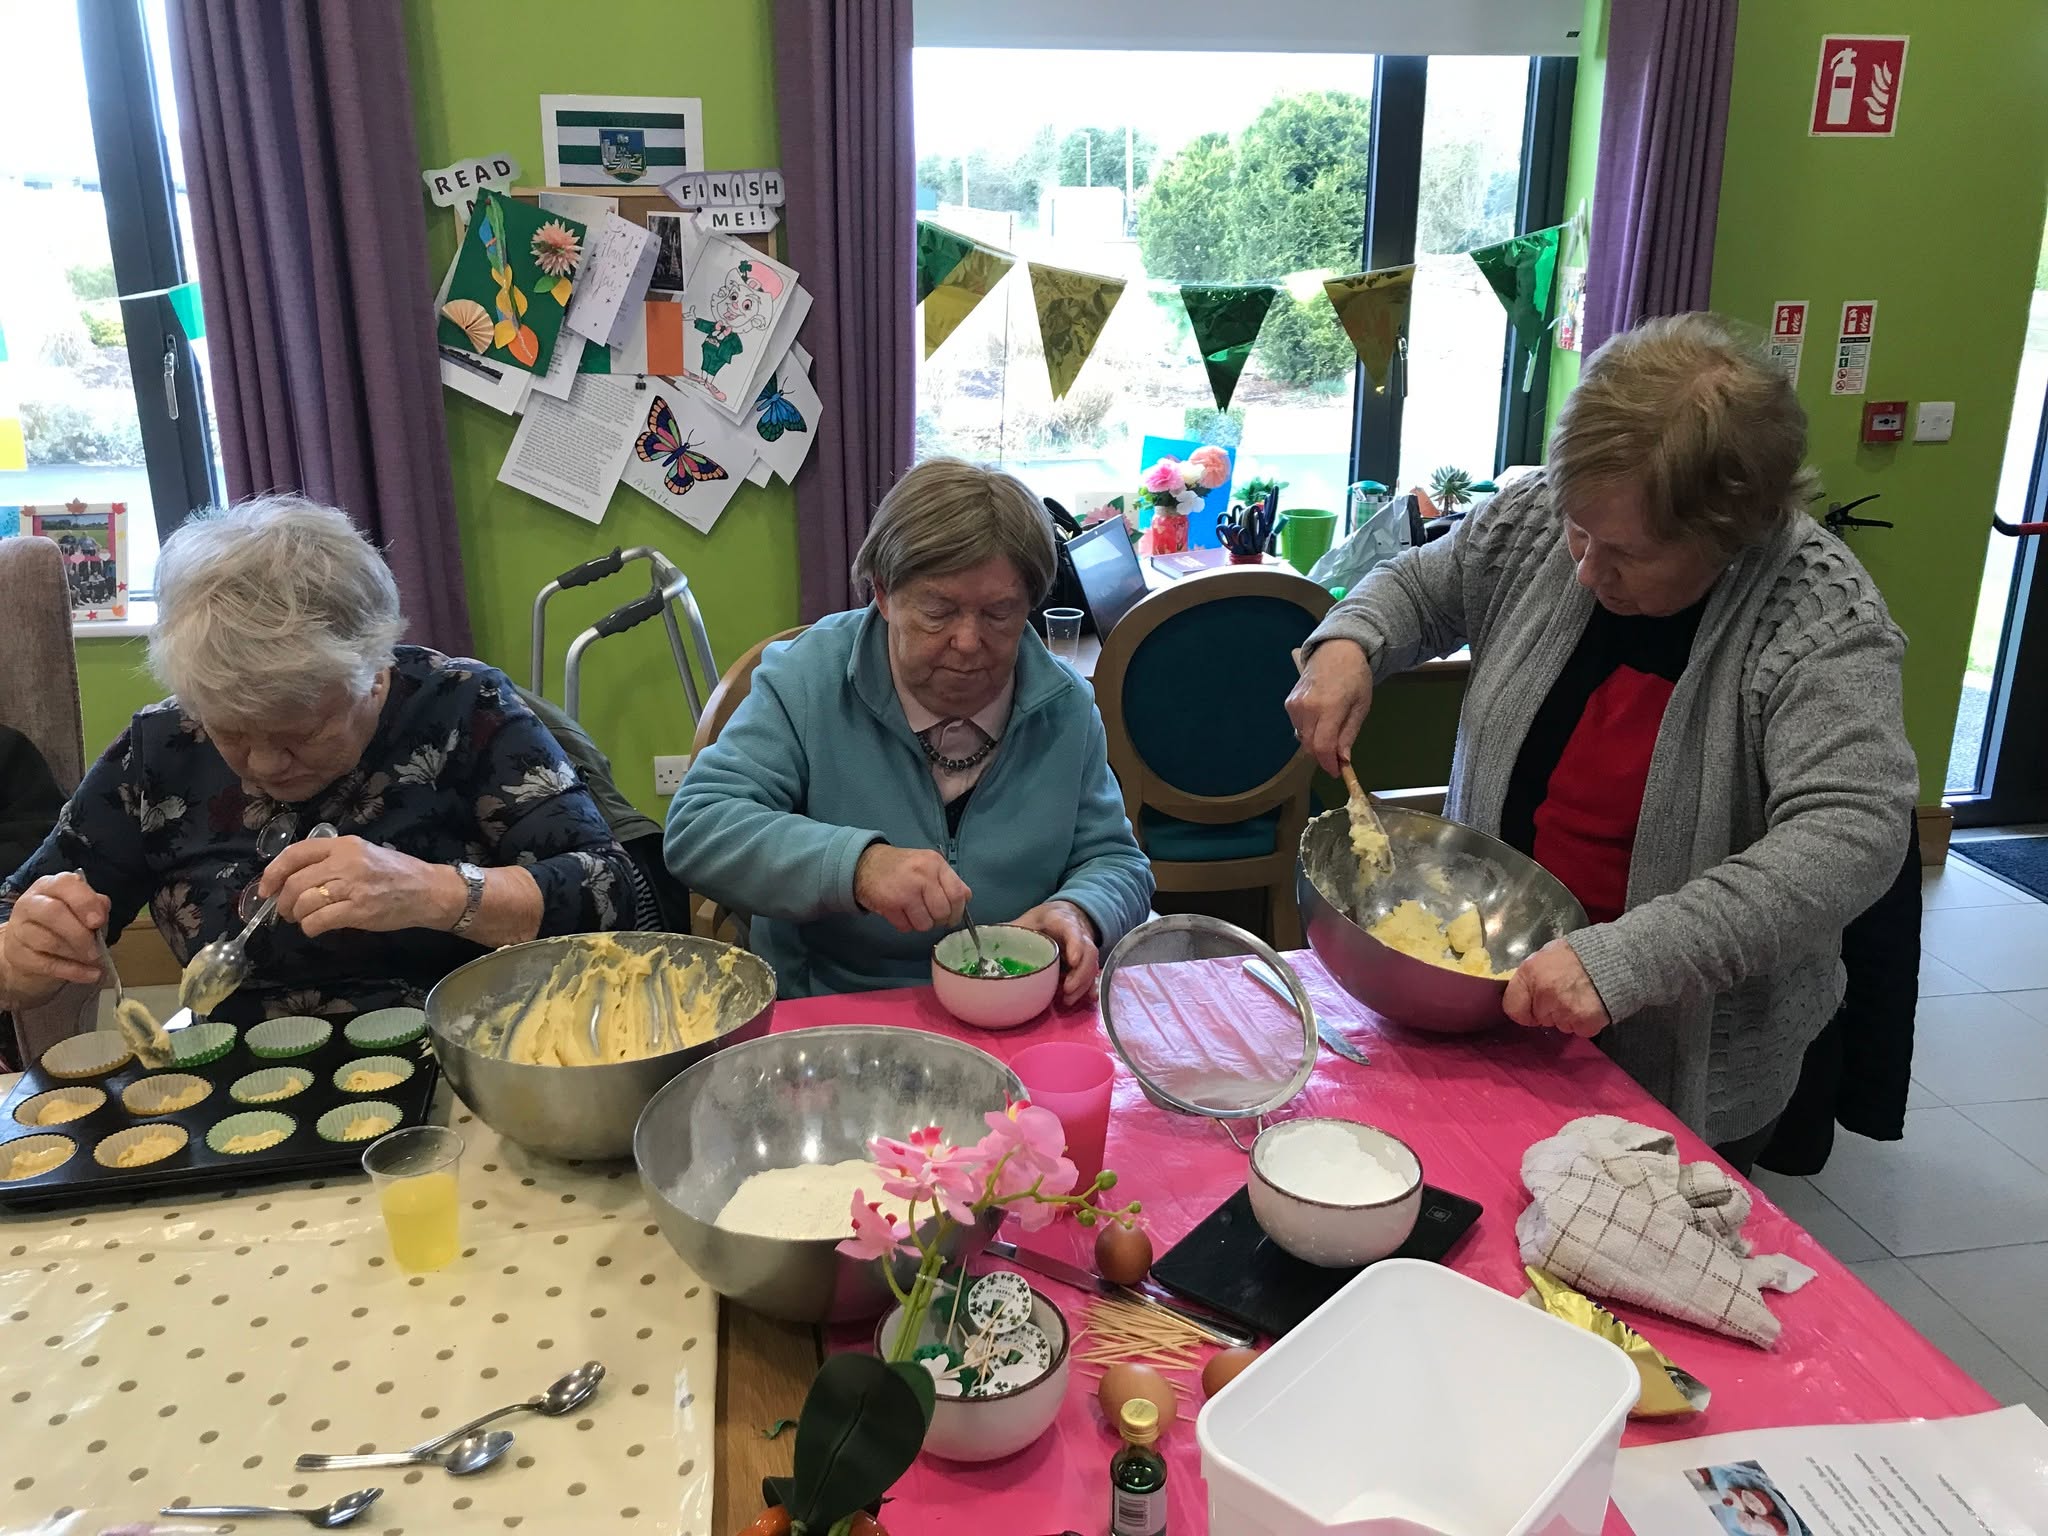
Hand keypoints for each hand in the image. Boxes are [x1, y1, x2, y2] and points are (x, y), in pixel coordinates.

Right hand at [0, 873, 109, 998]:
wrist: (33, 950)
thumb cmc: (65, 924)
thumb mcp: (82, 910)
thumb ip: (96, 906)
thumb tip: (102, 909)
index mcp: (49, 887)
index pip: (64, 884)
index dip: (84, 901)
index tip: (99, 921)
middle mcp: (30, 904)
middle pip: (52, 912)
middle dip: (79, 932)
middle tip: (97, 947)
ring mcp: (20, 930)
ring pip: (48, 941)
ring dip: (77, 953)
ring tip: (94, 959)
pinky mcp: (17, 955)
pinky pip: (46, 965)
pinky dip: (73, 971)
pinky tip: (91, 974)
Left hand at [260, 836, 461, 938]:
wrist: (428, 891)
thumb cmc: (395, 873)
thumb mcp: (363, 854)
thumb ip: (332, 860)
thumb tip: (293, 880)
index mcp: (343, 844)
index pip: (295, 854)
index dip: (273, 872)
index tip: (266, 889)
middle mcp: (345, 862)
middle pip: (296, 882)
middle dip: (283, 901)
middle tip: (285, 912)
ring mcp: (352, 886)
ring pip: (304, 903)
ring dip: (296, 916)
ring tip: (302, 920)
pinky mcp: (358, 910)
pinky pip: (319, 921)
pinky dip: (310, 928)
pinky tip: (316, 928)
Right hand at [853, 845, 969, 933]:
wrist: (865, 865)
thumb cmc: (901, 867)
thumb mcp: (928, 864)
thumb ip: (949, 880)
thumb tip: (966, 899)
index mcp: (936, 864)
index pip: (959, 894)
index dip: (958, 911)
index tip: (951, 917)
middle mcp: (923, 875)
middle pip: (943, 913)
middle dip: (938, 920)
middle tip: (929, 915)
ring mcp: (906, 890)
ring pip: (925, 924)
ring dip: (920, 924)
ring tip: (912, 912)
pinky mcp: (890, 904)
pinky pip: (906, 927)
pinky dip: (904, 925)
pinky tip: (899, 912)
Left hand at [1011, 899, 1100, 1005]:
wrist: (1062, 915)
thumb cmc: (1042, 920)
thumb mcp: (1026, 920)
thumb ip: (1010, 931)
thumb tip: (984, 940)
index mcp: (1062, 921)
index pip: (1072, 930)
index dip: (1075, 944)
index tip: (1072, 960)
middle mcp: (1079, 934)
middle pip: (1088, 952)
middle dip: (1080, 973)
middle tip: (1066, 990)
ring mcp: (1084, 949)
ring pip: (1091, 965)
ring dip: (1083, 984)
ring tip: (1067, 1000)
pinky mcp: (1086, 962)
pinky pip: (1092, 974)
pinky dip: (1091, 987)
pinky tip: (1088, 1000)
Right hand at [1286, 637, 1373, 776]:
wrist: (1337, 650)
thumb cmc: (1355, 677)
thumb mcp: (1360, 706)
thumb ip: (1348, 734)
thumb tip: (1342, 759)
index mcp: (1329, 707)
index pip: (1322, 747)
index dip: (1329, 764)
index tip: (1337, 772)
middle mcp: (1307, 707)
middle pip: (1310, 746)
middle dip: (1324, 756)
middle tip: (1338, 758)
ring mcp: (1294, 705)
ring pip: (1303, 738)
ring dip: (1316, 743)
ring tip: (1332, 733)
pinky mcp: (1289, 703)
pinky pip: (1298, 727)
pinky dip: (1309, 731)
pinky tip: (1321, 721)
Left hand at [1504, 938, 1611, 1037]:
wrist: (1617, 957)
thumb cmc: (1580, 953)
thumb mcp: (1546, 955)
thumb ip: (1532, 976)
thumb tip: (1523, 992)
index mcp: (1530, 974)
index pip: (1512, 1008)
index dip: (1524, 1008)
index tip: (1533, 1005)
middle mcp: (1543, 994)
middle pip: (1538, 1018)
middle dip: (1549, 1010)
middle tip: (1565, 992)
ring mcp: (1563, 1011)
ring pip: (1559, 1024)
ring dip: (1567, 1015)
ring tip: (1581, 994)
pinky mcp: (1584, 1023)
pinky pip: (1578, 1029)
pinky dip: (1585, 1022)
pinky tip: (1591, 1004)